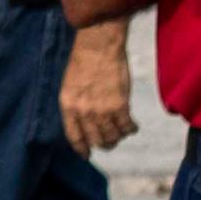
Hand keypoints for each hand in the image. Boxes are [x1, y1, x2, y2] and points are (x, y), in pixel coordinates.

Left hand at [61, 16, 136, 154]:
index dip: (82, 148)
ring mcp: (102, 110)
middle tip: (110, 139)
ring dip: (118, 136)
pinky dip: (131, 129)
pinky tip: (132, 125)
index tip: (87, 154)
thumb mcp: (70, 85)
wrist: (98, 44)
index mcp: (68, 105)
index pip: (74, 136)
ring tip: (121, 130)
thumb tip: (84, 124)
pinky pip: (127, 127)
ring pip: (113, 137)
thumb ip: (76, 106)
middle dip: (104, 143)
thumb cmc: (83, 60)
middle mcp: (84, 112)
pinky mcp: (120, 106)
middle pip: (96, 140)